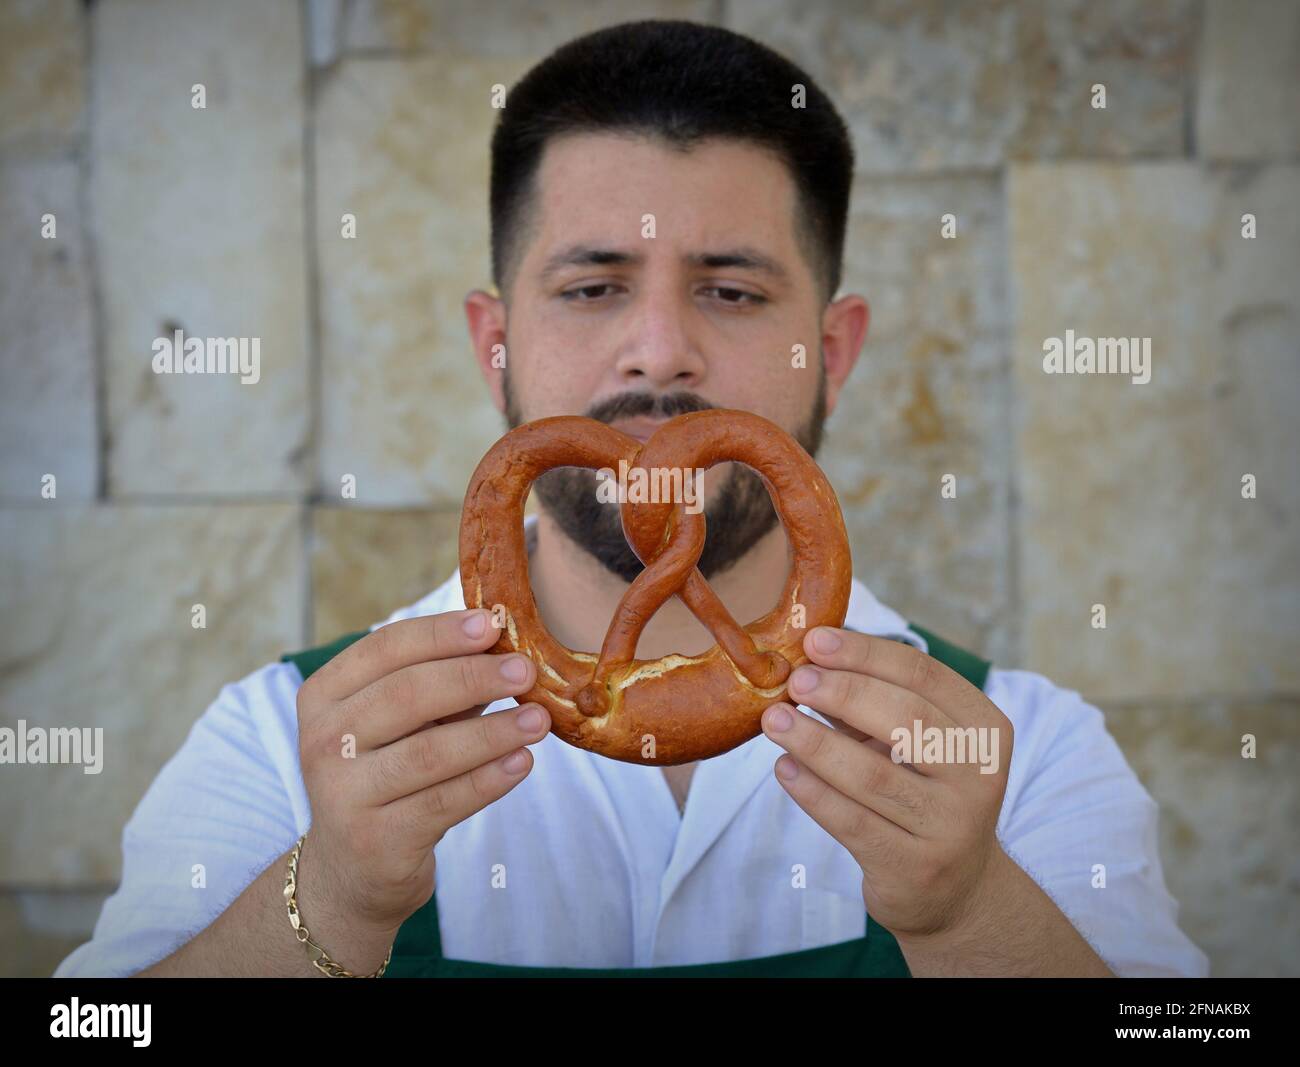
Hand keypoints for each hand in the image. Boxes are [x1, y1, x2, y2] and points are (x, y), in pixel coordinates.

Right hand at [295, 608, 548, 936]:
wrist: (353, 869)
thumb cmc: (389, 771)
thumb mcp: (402, 722)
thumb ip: (442, 682)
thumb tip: (505, 643)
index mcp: (324, 696)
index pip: (384, 649)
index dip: (441, 634)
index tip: (493, 623)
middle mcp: (323, 742)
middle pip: (406, 695)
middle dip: (473, 677)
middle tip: (526, 671)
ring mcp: (343, 794)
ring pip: (428, 752)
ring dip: (492, 733)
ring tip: (539, 720)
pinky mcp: (376, 840)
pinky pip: (443, 802)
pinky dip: (488, 780)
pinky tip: (522, 762)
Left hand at [761, 626, 1013, 942]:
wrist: (956, 887)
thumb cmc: (922, 792)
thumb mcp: (913, 744)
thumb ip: (870, 702)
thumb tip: (808, 658)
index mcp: (984, 729)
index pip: (924, 676)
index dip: (866, 654)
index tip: (815, 640)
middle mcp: (978, 776)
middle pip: (905, 719)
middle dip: (842, 692)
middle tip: (794, 680)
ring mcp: (950, 826)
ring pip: (873, 775)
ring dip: (815, 742)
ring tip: (774, 720)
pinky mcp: (915, 868)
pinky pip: (854, 823)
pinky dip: (814, 792)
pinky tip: (784, 768)